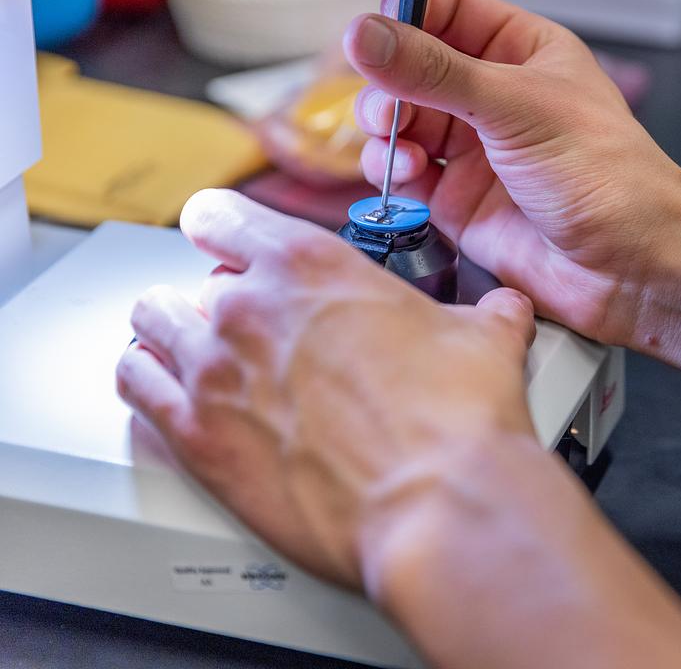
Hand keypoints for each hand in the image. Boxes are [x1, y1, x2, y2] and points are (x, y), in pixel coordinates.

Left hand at [115, 188, 536, 586]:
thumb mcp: (485, 339)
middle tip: (251, 328)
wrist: (441, 504)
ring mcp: (213, 373)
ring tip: (192, 353)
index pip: (222, 215)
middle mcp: (249, 308)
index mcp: (310, 265)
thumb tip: (504, 310)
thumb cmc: (458, 421)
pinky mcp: (196, 440)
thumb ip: (483, 313)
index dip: (223, 227)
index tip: (227, 240)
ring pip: (150, 324)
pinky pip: (136, 388)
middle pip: (193, 279)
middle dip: (219, 300)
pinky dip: (147, 382)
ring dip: (170, 333)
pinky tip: (166, 392)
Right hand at [343, 0, 680, 345]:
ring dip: (386, 130)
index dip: (407, 11)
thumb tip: (366, 34)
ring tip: (405, 150)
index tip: (376, 33)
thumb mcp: (518, 107)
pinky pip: (403, 172)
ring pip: (398, 119)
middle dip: (388, 82)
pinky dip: (392, 172)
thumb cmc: (609, 177)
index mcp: (523, 50)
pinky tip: (411, 178)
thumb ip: (436, 71)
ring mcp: (473, 148)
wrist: (633, 266)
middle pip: (409, 64)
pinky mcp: (457, 199)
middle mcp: (494, 94)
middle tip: (388, 108)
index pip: (446, 5)